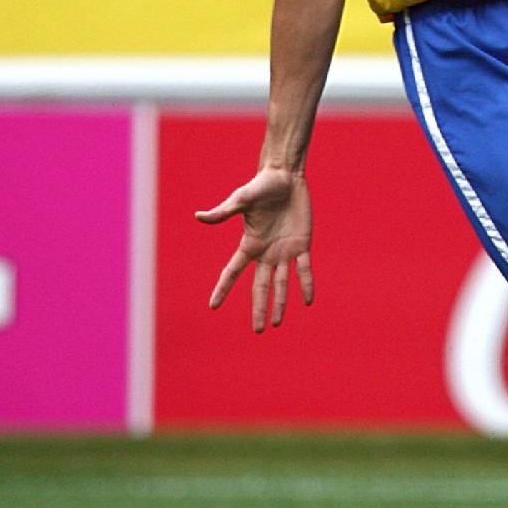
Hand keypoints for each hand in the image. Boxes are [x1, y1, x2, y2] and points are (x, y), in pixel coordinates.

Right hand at [196, 168, 314, 331]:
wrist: (285, 177)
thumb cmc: (261, 186)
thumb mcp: (241, 199)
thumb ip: (223, 212)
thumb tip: (198, 216)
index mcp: (249, 244)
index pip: (232, 271)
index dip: (223, 288)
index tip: (213, 306)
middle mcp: (266, 252)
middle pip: (260, 286)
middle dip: (259, 308)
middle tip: (258, 330)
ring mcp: (285, 250)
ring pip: (282, 283)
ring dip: (280, 303)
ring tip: (276, 323)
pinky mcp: (302, 244)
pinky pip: (305, 269)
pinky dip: (306, 284)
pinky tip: (308, 300)